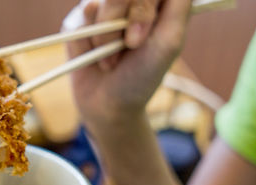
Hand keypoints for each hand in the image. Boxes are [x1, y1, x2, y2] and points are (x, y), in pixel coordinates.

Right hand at [64, 0, 190, 134]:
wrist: (107, 104)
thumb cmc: (142, 76)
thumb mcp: (169, 43)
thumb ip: (177, 6)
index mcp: (156, 1)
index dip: (141, 8)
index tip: (140, 39)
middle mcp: (129, 0)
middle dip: (118, 21)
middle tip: (128, 47)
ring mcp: (102, 7)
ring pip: (96, 2)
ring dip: (103, 36)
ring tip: (110, 58)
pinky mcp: (78, 19)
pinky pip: (78, 18)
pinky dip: (86, 41)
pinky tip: (93, 56)